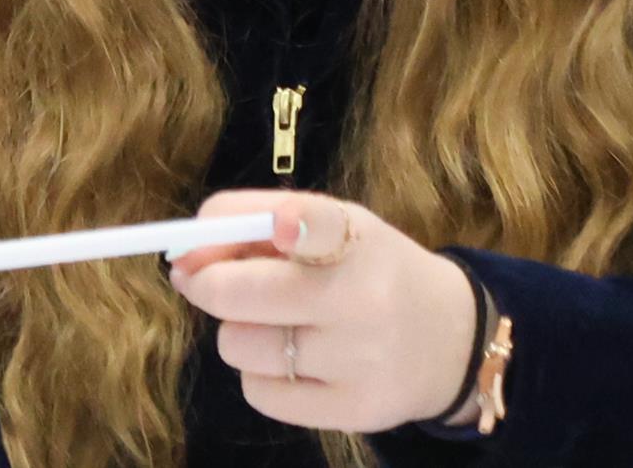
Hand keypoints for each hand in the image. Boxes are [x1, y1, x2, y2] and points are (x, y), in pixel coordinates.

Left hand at [169, 190, 477, 434]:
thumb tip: (182, 256)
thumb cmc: (368, 270)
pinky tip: (293, 360)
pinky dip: (259, 373)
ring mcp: (360, 360)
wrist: (449, 340)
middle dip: (206, 283)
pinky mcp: (354, 410)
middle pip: (244, 294)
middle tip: (201, 279)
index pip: (324, 226)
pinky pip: (258, 392)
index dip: (295, 223)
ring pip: (238, 344)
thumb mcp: (332, 226)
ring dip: (237, 330)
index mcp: (356, 238)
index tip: (278, 224)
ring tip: (273, 323)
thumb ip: (255, 221)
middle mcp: (363, 298)